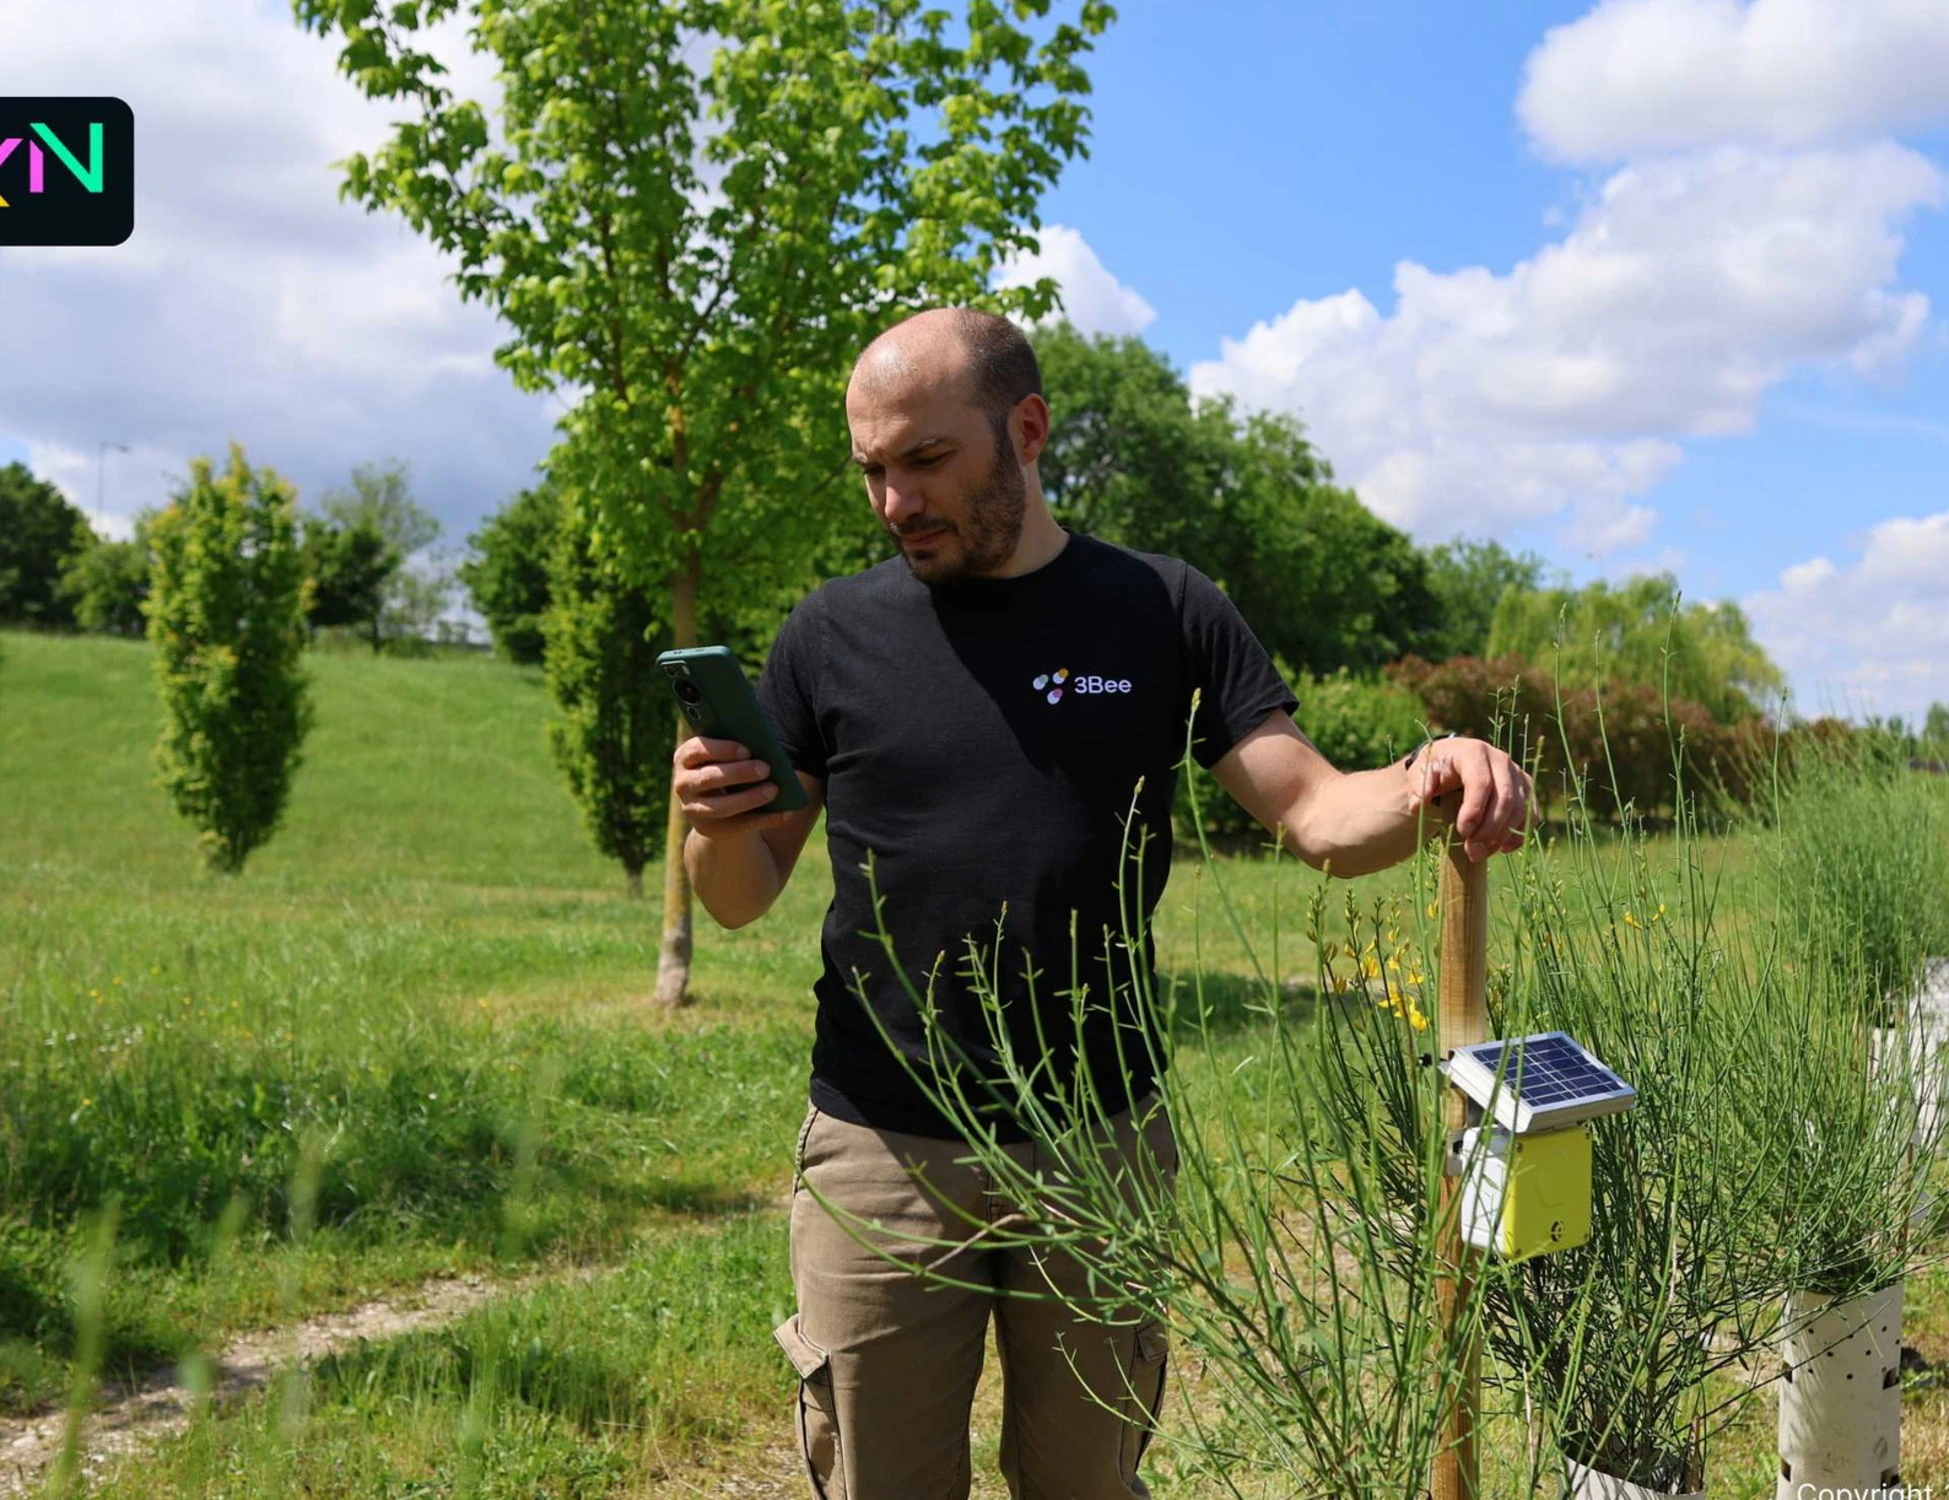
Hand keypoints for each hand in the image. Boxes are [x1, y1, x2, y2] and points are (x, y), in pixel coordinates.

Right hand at [673, 735, 789, 835]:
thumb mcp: (727, 752)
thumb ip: (738, 748)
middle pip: (708, 779)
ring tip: (774, 790)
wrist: (717, 795)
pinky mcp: (706, 828)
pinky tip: (782, 815)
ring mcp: (691, 808)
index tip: (747, 750)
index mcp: (685, 756)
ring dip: (749, 799)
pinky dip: (761, 820)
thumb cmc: (728, 762)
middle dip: (739, 773)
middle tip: (766, 768)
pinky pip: (735, 827)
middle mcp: (682, 783)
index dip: (722, 750)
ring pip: (720, 807)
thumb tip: (766, 748)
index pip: (697, 750)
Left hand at [1404, 737, 1530, 860]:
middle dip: (1490, 829)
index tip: (1462, 832)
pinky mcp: (1525, 789)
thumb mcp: (1421, 772)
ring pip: (1520, 808)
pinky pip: (1530, 814)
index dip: (1474, 810)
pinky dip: (1518, 834)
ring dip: (1503, 835)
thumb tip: (1419, 804)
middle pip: (1505, 797)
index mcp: (1473, 752)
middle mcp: (1501, 759)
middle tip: (1472, 851)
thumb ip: (1418, 786)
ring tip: (1480, 853)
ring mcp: (1517, 774)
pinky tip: (1501, 848)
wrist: (1453, 763)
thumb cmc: (1436, 768)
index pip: (1480, 781)